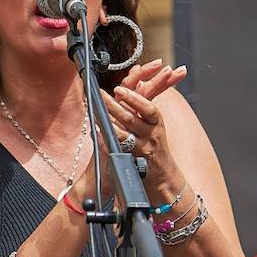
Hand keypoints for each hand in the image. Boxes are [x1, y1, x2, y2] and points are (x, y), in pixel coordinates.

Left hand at [102, 59, 187, 193]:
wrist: (163, 178)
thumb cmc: (154, 147)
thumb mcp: (153, 124)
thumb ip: (142, 103)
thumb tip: (137, 78)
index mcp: (156, 123)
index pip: (148, 108)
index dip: (134, 98)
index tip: (119, 90)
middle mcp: (151, 135)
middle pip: (131, 118)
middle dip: (114, 106)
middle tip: (100, 95)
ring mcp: (142, 149)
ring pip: (122, 134)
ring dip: (106, 122)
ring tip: (94, 111)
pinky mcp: (133, 161)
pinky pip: (116, 149)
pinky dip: (105, 140)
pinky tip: (95, 133)